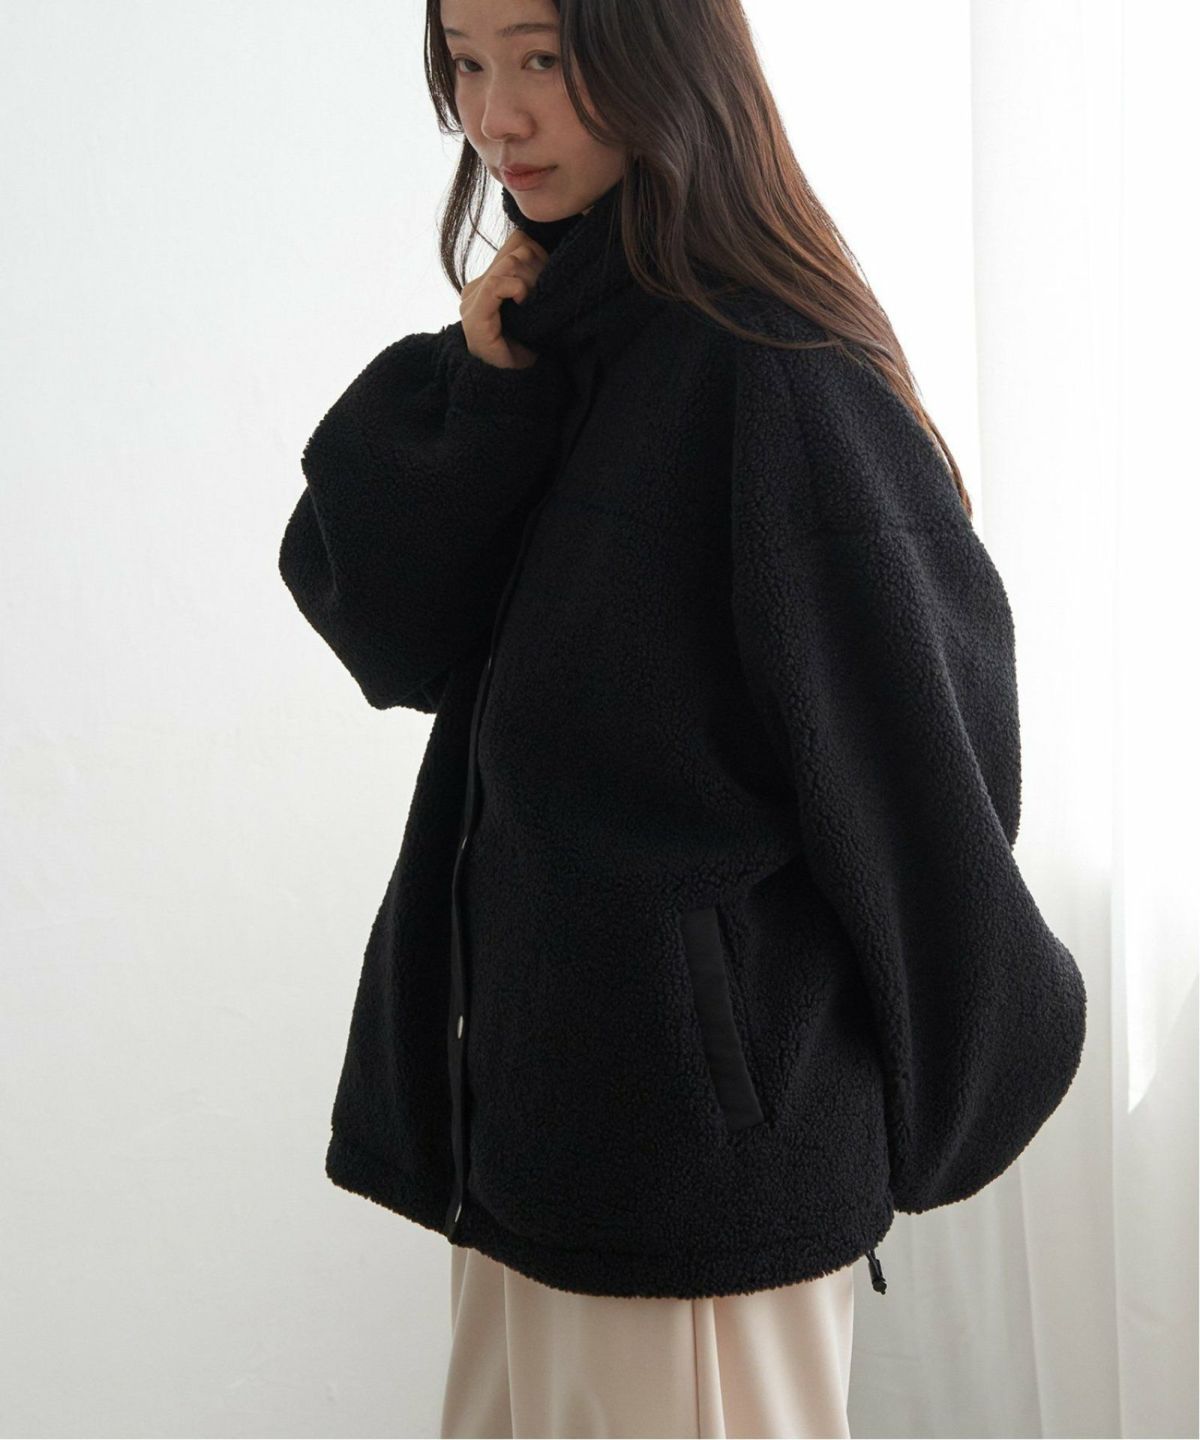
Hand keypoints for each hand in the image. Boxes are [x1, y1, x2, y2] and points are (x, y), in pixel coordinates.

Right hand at [459, 227, 549, 369]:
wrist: (518, 384)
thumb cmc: (530, 347)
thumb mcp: (536, 303)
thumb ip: (533, 274)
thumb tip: (538, 244)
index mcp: (488, 282)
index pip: (516, 244)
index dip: (539, 253)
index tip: (550, 276)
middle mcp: (475, 288)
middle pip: (515, 253)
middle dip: (539, 269)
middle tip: (545, 294)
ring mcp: (471, 302)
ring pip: (508, 266)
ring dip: (531, 281)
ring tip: (536, 302)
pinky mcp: (473, 316)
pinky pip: (496, 285)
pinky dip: (516, 288)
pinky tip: (524, 302)